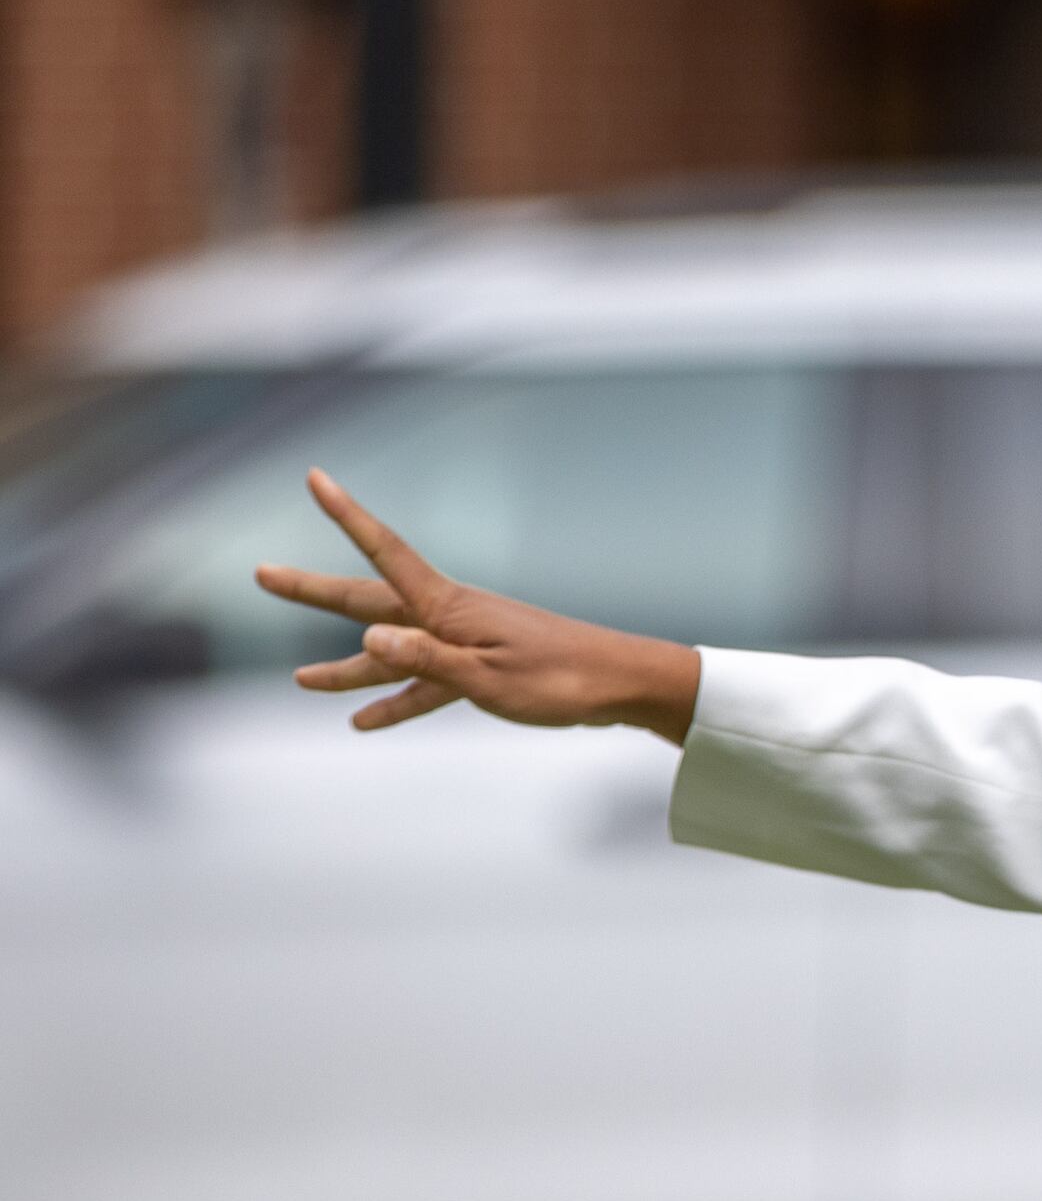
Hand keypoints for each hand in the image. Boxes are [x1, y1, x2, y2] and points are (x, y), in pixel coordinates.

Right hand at [261, 470, 700, 741]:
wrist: (622, 686)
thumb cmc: (562, 680)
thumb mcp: (489, 678)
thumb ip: (427, 660)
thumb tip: (365, 639)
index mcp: (447, 607)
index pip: (384, 551)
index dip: (346, 515)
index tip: (313, 476)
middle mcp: (448, 617)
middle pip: (368, 601)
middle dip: (313, 591)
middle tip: (261, 574)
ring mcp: (463, 645)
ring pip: (391, 653)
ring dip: (347, 670)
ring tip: (300, 682)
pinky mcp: (481, 673)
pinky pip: (426, 687)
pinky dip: (397, 703)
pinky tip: (364, 723)